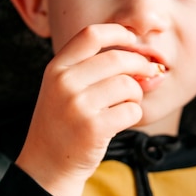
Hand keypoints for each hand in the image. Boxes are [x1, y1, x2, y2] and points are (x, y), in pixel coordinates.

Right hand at [16, 23, 160, 195]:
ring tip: (126, 105)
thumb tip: (138, 55)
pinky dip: (134, 114)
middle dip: (140, 65)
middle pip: (117, 59)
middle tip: (148, 74)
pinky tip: (121, 121)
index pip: (91, 35)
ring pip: (128, 86)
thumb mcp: (63, 89)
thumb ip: (89, 70)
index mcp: (57, 68)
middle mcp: (65, 83)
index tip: (133, 39)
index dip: (118, 33)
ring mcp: (79, 106)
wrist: (48, 163)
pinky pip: (131, 110)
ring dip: (136, 95)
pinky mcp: (94, 128)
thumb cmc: (63, 124)